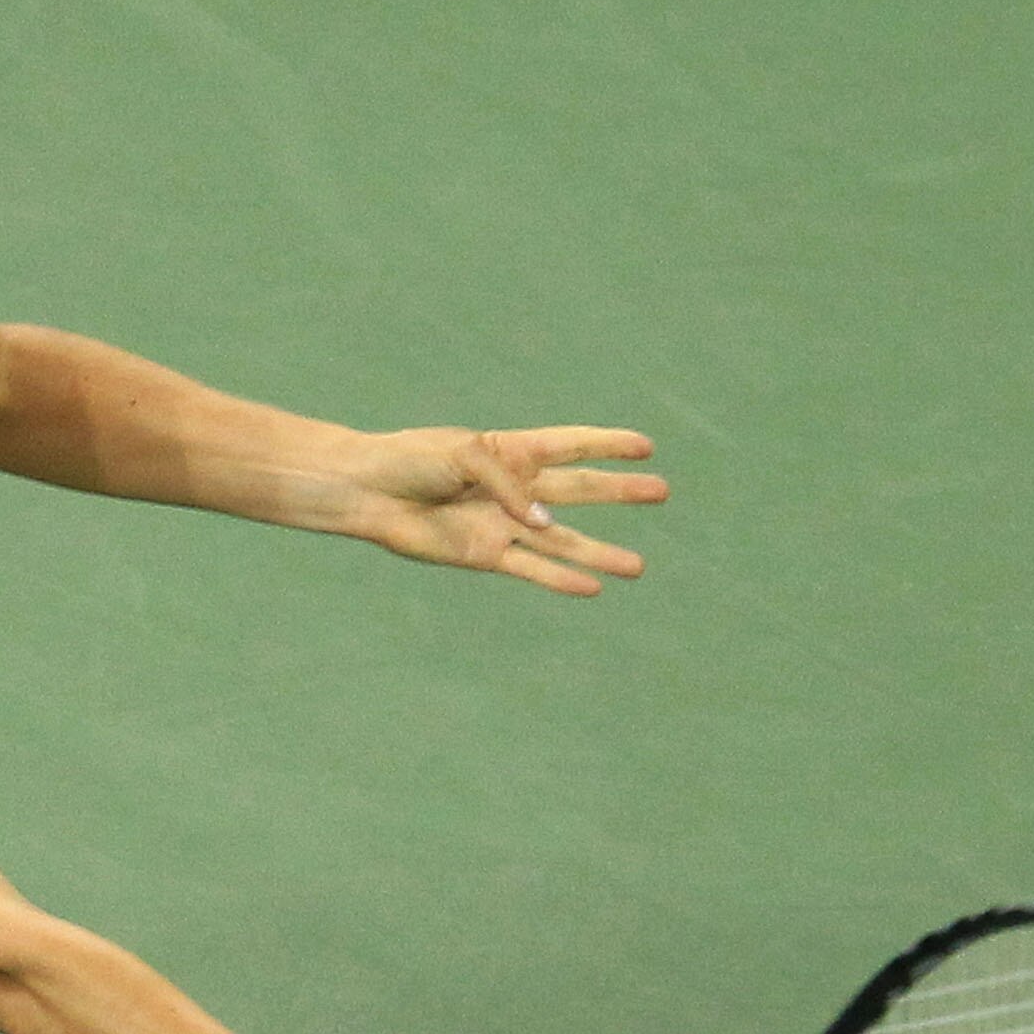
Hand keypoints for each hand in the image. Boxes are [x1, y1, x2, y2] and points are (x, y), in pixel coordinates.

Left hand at [339, 425, 666, 596]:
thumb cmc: (413, 460)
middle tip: (661, 491)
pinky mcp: (486, 555)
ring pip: (564, 541)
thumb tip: (543, 527)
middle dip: (620, 491)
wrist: (372, 492)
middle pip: (580, 490)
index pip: (572, 444)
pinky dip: (560, 580)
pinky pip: (532, 569)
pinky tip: (592, 589)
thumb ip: (509, 485)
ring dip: (600, 552)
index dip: (608, 444)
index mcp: (514, 450)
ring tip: (638, 566)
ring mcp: (504, 524)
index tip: (646, 446)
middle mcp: (516, 489)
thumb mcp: (467, 455)